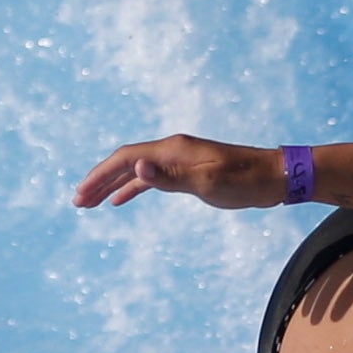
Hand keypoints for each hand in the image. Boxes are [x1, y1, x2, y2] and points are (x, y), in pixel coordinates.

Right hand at [73, 134, 284, 210]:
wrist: (274, 176)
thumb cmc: (244, 181)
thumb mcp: (208, 183)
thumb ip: (170, 177)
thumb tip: (137, 168)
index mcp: (172, 150)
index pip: (125, 158)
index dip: (100, 175)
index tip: (81, 194)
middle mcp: (171, 151)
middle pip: (125, 162)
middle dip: (99, 180)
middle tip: (77, 201)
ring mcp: (179, 160)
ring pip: (136, 170)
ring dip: (112, 185)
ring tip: (91, 202)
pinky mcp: (188, 171)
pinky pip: (151, 177)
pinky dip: (132, 188)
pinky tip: (121, 200)